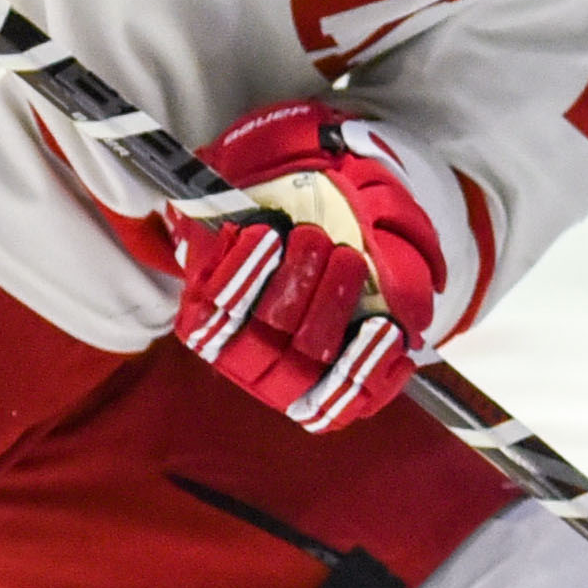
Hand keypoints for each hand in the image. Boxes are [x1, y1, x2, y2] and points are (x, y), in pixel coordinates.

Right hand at [177, 101, 448, 430]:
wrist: (336, 240)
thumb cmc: (284, 212)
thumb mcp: (253, 190)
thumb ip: (228, 189)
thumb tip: (199, 189)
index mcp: (211, 319)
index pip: (213, 317)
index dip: (238, 277)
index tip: (264, 234)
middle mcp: (247, 358)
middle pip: (266, 339)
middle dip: (293, 286)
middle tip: (317, 238)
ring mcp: (295, 380)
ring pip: (309, 363)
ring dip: (330, 307)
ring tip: (348, 260)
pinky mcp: (339, 393)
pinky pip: (351, 398)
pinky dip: (372, 368)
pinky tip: (387, 332)